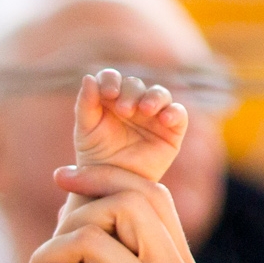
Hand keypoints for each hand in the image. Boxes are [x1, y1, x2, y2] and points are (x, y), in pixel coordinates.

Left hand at [73, 69, 188, 184]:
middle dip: (129, 93)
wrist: (113, 184)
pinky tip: (165, 119)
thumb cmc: (95, 156)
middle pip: (134, 85)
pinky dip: (174, 112)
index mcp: (110, 98)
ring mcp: (153, 115)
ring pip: (159, 94)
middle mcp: (133, 102)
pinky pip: (178, 114)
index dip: (110, 80)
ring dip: (153, 97)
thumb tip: (88, 77)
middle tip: (123, 110)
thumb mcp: (85, 130)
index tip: (107, 92)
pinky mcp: (171, 130)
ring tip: (145, 109)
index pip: (112, 77)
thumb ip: (85, 104)